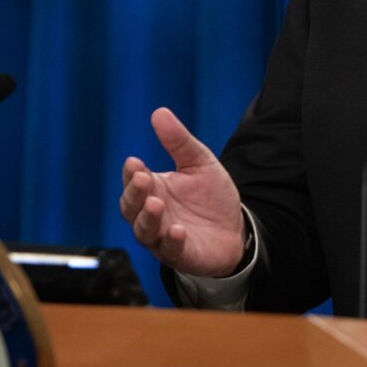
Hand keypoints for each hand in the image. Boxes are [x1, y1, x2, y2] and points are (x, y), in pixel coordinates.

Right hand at [119, 107, 244, 276]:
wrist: (235, 227)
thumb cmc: (210, 197)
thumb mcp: (199, 163)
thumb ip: (179, 141)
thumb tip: (160, 112)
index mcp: (153, 190)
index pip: (134, 181)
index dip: (131, 174)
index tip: (135, 162)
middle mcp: (152, 215)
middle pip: (131, 207)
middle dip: (134, 194)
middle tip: (143, 179)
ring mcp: (163, 237)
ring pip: (144, 231)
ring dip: (148, 218)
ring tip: (156, 204)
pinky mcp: (180, 254)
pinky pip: (170, 250)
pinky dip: (172, 241)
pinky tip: (178, 230)